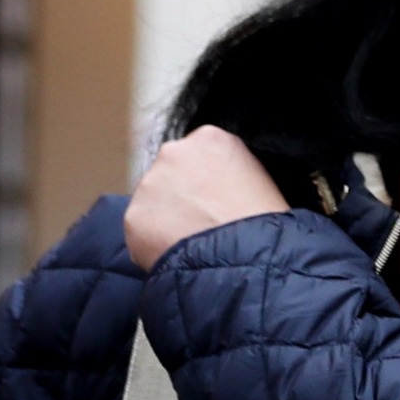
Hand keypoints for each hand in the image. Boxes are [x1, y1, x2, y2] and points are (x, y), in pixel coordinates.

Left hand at [125, 128, 287, 271]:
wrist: (246, 261)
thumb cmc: (266, 225)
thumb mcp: (263, 182)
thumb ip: (234, 173)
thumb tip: (221, 187)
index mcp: (211, 138)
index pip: (199, 156)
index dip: (207, 183)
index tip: (216, 202)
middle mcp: (174, 152)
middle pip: (171, 175)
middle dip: (182, 197)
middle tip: (203, 224)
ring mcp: (150, 184)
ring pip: (153, 204)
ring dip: (166, 221)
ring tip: (194, 245)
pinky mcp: (133, 217)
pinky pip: (142, 233)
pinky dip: (154, 246)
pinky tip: (179, 256)